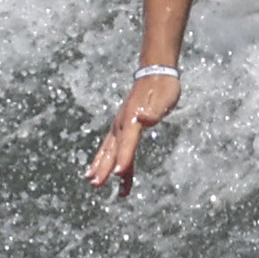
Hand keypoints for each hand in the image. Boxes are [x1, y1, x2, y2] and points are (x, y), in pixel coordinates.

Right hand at [85, 68, 181, 194]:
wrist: (155, 73)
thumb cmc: (163, 87)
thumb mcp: (165, 98)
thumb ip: (153, 111)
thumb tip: (144, 118)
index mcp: (133, 117)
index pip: (127, 141)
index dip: (123, 157)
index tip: (118, 173)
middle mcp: (122, 123)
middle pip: (112, 149)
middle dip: (104, 167)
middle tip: (96, 184)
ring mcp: (120, 126)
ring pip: (109, 150)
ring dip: (102, 166)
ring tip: (93, 182)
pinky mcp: (122, 128)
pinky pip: (115, 148)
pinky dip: (111, 161)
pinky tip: (108, 174)